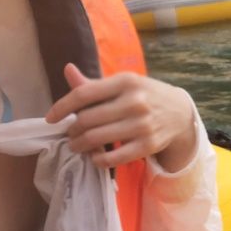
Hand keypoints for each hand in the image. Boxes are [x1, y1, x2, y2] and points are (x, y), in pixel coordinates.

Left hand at [45, 65, 197, 170]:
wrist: (180, 112)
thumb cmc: (145, 95)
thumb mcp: (123, 83)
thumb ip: (94, 83)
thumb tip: (67, 70)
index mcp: (126, 81)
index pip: (84, 94)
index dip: (62, 107)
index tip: (51, 118)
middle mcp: (135, 102)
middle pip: (87, 119)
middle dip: (72, 130)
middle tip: (69, 135)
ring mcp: (143, 125)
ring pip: (98, 139)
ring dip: (80, 145)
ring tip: (76, 145)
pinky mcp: (149, 145)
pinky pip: (115, 158)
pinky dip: (99, 160)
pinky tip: (95, 157)